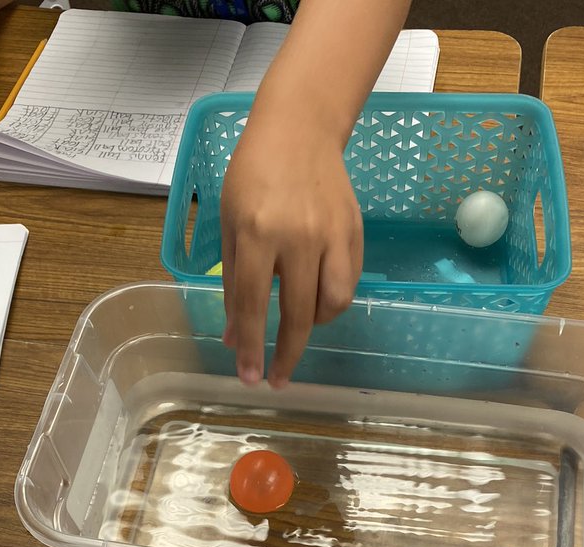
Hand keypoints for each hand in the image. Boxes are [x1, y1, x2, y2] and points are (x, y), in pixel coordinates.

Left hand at [219, 115, 362, 388]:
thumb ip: (233, 282)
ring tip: (299, 328)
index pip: (254, 304)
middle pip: (297, 314)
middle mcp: (297, 236)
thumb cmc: (253, 175)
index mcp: (256, 232)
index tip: (250, 378)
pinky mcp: (353, 232)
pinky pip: (348, 283)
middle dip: (286, 355)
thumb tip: (234, 337)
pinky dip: (332, 302)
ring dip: (314, 327)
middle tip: (276, 379)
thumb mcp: (230, 224)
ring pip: (332, 304)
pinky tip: (316, 300)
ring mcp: (330, 234)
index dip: (252, 347)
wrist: (300, 129)